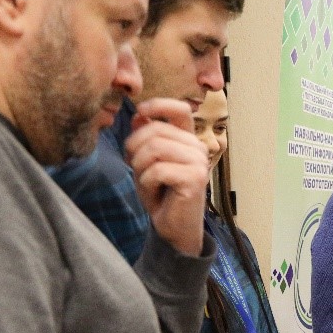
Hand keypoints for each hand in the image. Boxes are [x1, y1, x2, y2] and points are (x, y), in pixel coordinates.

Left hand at [125, 98, 208, 255]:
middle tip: (134, 167)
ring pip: (155, 148)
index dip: (158, 105)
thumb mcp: (146, 162)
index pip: (180, 109)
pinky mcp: (195, 179)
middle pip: (157, 130)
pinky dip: (147, 183)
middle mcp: (198, 147)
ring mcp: (199, 163)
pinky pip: (158, 170)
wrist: (173, 228)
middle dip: (135, 148)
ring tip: (146, 181)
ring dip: (140, 167)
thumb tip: (139, 115)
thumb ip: (144, 138)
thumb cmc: (161, 194)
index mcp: (188, 140)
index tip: (139, 112)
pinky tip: (154, 192)